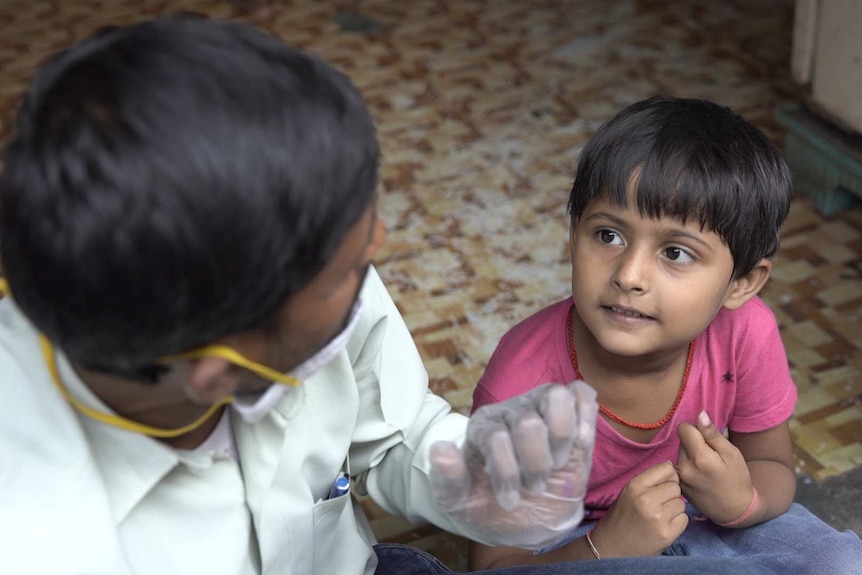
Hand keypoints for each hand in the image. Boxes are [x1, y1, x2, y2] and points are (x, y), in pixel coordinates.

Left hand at [429, 380, 597, 548]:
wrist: (522, 516)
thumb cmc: (488, 506)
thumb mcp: (459, 502)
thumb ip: (447, 478)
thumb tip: (440, 450)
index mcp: (483, 427)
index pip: (496, 437)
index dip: (506, 473)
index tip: (508, 502)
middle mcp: (512, 412)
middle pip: (528, 422)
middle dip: (535, 464)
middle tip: (534, 488)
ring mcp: (543, 410)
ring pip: (556, 396)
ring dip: (561, 436)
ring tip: (558, 463)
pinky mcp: (571, 416)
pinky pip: (581, 394)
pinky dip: (585, 415)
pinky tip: (581, 442)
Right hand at [590, 461, 687, 556]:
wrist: (612, 548)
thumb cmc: (621, 518)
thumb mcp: (628, 492)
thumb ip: (649, 481)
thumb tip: (673, 469)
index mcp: (635, 486)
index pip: (666, 468)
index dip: (668, 477)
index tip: (662, 485)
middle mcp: (647, 500)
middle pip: (676, 487)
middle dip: (670, 495)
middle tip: (658, 505)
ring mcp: (658, 518)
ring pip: (681, 503)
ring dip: (674, 509)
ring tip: (659, 517)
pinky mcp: (666, 534)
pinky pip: (684, 519)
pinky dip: (677, 523)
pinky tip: (663, 526)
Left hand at [676, 410, 752, 522]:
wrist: (734, 510)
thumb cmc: (737, 479)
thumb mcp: (731, 454)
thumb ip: (712, 434)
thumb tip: (700, 414)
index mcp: (700, 458)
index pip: (684, 428)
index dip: (696, 429)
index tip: (707, 439)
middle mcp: (684, 468)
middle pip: (681, 440)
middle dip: (694, 443)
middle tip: (710, 456)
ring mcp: (679, 478)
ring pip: (679, 453)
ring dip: (690, 455)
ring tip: (705, 468)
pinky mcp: (677, 485)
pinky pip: (677, 466)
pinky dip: (687, 466)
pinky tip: (699, 476)